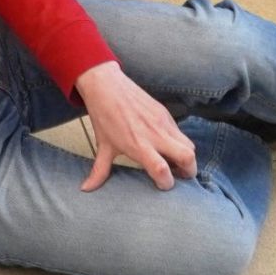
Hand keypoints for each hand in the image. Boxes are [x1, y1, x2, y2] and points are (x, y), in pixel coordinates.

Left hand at [76, 60, 195, 192]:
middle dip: (189, 172)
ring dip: (186, 157)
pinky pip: (181, 132)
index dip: (166, 183)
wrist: (104, 84)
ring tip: (172, 160)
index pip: (162, 170)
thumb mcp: (103, 146)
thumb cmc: (103, 117)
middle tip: (177, 175)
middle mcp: (154, 134)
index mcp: (138, 145)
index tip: (160, 184)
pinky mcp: (165, 112)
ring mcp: (162, 122)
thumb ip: (99, 171)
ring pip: (190, 145)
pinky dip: (180, 142)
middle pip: (188, 157)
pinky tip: (166, 145)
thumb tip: (85, 190)